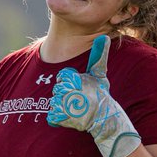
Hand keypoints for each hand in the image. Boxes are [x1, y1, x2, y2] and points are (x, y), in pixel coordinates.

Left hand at [47, 35, 140, 156]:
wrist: (104, 118)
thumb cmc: (101, 95)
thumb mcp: (100, 75)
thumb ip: (98, 56)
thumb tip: (103, 36)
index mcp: (73, 78)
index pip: (62, 77)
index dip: (70, 83)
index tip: (80, 89)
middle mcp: (67, 90)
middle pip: (57, 90)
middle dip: (66, 95)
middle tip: (79, 100)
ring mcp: (62, 104)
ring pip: (54, 103)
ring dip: (63, 107)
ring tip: (76, 108)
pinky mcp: (60, 118)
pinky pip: (52, 117)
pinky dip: (59, 119)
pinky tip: (71, 118)